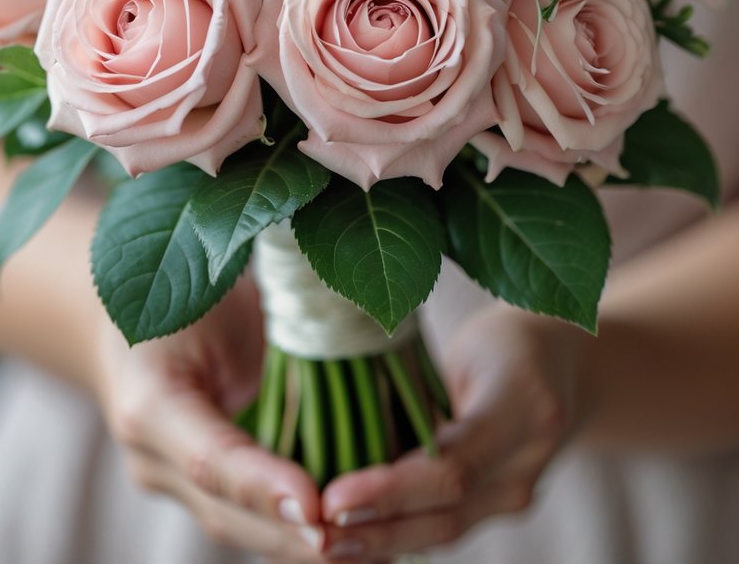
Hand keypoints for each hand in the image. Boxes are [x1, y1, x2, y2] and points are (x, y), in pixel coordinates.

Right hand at [94, 274, 329, 560]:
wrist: (130, 316)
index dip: (261, 486)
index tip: (315, 507)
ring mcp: (169, 480)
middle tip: (352, 541)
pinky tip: (343, 541)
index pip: (210, 458)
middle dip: (289, 535)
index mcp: (148, 401)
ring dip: (295, 546)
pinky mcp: (195, 490)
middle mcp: (151, 455)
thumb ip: (258, 328)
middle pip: (224, 512)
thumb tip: (335, 342)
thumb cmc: (183, 288)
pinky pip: (246, 520)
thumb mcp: (212, 294)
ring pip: (236, 528)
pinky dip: (290, 534)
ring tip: (361, 549)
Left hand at [318, 307, 580, 560]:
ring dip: (384, 543)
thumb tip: (338, 415)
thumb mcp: (465, 345)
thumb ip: (419, 384)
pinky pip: (446, 526)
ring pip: (446, 531)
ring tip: (326, 545)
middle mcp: (529, 460)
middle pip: (448, 511)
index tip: (333, 498)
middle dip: (378, 529)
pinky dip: (399, 535)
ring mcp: (521, 491)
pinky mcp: (503, 506)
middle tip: (317, 533)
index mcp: (524, 405)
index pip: (451, 464)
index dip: (390, 489)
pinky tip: (356, 541)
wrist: (564, 365)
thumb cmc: (502, 339)